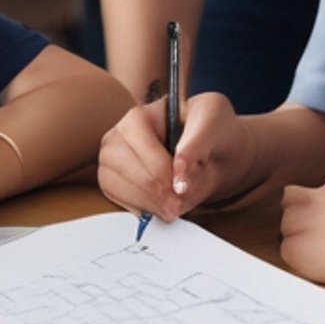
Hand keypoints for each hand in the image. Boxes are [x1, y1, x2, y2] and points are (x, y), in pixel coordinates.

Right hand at [98, 91, 250, 223]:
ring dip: (144, 202)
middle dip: (153, 192)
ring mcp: (111, 156)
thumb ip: (196, 146)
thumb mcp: (212, 124)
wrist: (213, 151)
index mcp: (141, 115)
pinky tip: (158, 207)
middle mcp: (119, 133)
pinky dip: (136, 207)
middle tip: (177, 206)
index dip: (161, 171)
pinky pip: (113, 196)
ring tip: (171, 209)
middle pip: (124, 168)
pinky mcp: (112, 177)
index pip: (141, 146)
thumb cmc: (212, 132)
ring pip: (113, 183)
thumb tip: (179, 176)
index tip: (181, 187)